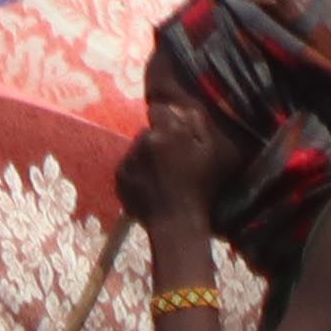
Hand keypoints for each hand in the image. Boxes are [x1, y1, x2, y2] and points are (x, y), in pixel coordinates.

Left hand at [123, 93, 223, 242]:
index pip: (159, 110)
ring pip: (137, 149)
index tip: (174, 135)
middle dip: (157, 141)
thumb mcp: (210, 154)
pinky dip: (136, 173)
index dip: (167, 121)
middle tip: (171, 162)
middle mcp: (144, 140)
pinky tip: (150, 187)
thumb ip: (197, 125)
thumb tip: (181, 108)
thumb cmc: (201, 189)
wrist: (176, 222)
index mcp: (168, 132)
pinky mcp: (119, 175)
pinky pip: (128, 166)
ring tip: (161, 178)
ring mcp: (129, 158)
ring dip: (146, 157)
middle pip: (148, 132)